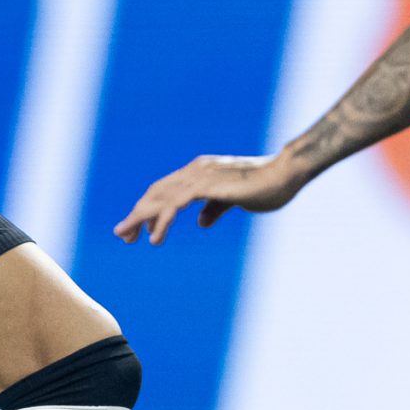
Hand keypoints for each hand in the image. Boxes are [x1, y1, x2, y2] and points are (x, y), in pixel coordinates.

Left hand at [115, 152, 303, 243]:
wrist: (286, 175)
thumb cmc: (265, 186)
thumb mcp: (232, 200)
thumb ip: (215, 208)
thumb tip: (200, 222)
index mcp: (199, 172)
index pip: (166, 190)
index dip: (150, 209)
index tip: (141, 232)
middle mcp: (195, 170)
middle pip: (156, 192)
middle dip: (137, 215)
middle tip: (123, 236)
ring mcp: (200, 176)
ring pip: (160, 197)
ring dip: (140, 218)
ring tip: (127, 237)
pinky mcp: (207, 185)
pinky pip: (176, 204)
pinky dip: (161, 221)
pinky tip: (155, 238)